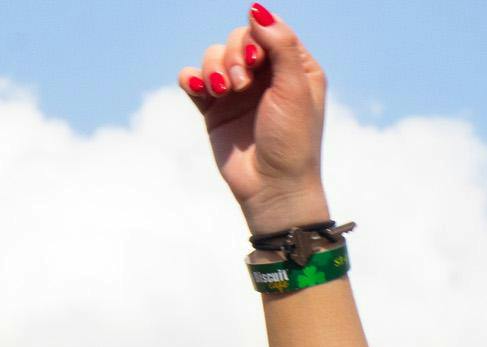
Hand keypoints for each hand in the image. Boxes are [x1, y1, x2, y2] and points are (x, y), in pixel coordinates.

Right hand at [177, 6, 330, 233]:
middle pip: (237, 39)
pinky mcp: (214, 110)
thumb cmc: (292, 142)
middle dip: (234, 55)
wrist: (272, 189)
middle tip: (241, 84)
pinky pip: (193, 79)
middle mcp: (265, 77)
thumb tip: (256, 8)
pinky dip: (192, 79)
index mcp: (294, 68)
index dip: (256, 39)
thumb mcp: (294, 89)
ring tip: (223, 91)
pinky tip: (199, 89)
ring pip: (213, 56)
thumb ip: (279, 45)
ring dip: (214, 68)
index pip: (267, 31)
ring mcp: (238, 93)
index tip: (258, 63)